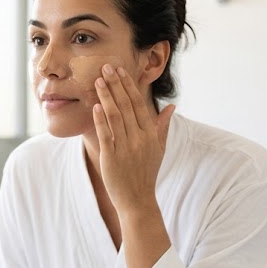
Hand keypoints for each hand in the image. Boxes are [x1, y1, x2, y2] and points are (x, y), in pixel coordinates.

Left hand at [92, 64, 175, 217]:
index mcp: (150, 134)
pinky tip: (95, 106)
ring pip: (115, 116)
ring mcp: (126, 148)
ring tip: (98, 81)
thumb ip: (162, 126)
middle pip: (126, 106)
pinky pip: (106, 135)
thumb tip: (171, 106)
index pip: (139, 104)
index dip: (129, 86)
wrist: (138, 200)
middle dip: (115, 84)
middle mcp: (140, 139)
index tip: (120, 70)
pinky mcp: (112, 158)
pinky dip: (100, 120)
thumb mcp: (159, 149)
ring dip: (106, 96)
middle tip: (106, 67)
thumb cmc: (146, 173)